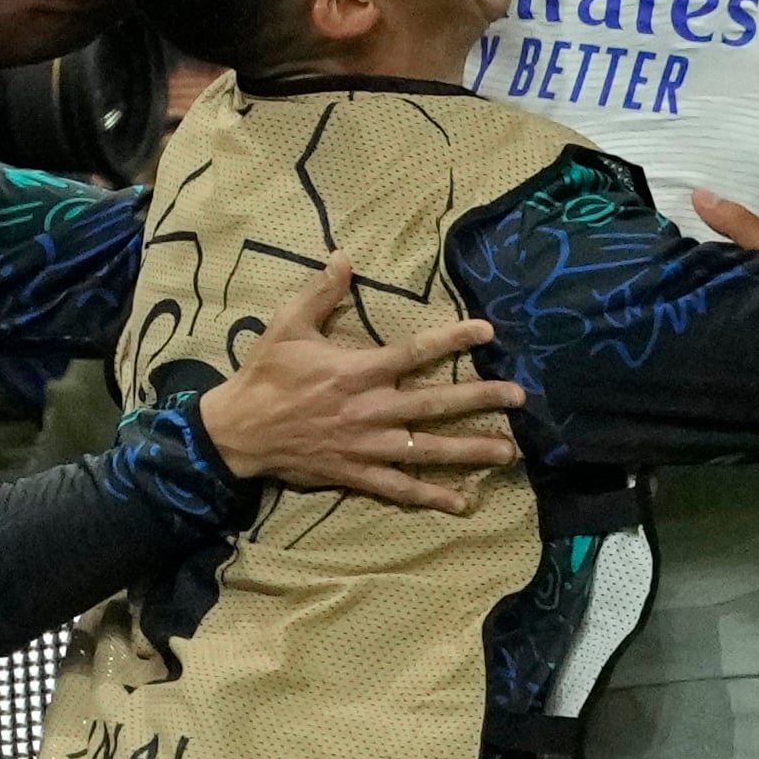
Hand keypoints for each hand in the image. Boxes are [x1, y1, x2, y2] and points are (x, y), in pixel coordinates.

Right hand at [195, 258, 524, 514]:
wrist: (238, 432)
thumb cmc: (265, 376)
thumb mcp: (287, 326)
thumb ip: (320, 293)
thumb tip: (343, 257)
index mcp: (359, 371)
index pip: (416, 352)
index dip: (453, 340)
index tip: (489, 333)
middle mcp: (371, 409)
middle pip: (436, 403)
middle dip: (481, 398)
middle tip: (520, 396)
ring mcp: (367, 446)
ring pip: (428, 450)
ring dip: (471, 450)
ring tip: (510, 452)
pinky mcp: (357, 474)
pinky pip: (400, 489)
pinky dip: (431, 496)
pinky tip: (463, 502)